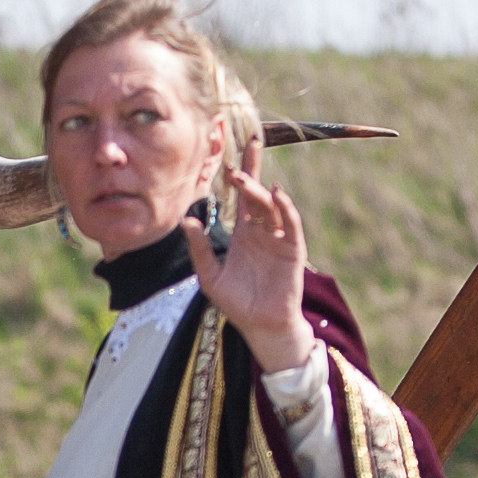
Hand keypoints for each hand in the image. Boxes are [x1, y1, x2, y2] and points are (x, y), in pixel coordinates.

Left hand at [183, 148, 312, 378]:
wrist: (261, 326)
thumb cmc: (236, 303)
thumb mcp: (209, 276)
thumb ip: (199, 249)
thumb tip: (185, 221)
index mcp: (243, 233)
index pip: (242, 196)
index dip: (240, 173)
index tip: (232, 151)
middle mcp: (262, 230)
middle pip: (257, 194)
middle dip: (249, 175)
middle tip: (234, 162)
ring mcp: (279, 238)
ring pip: (270, 206)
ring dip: (258, 191)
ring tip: (243, 177)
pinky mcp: (292, 250)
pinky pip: (291, 224)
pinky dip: (285, 208)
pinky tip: (276, 193)